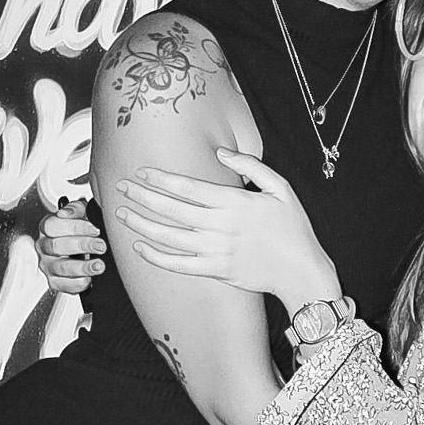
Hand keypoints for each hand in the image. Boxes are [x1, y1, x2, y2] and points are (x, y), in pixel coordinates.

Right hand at [36, 200, 105, 292]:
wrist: (87, 248)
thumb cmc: (82, 229)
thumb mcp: (81, 213)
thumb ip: (74, 209)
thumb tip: (64, 213)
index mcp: (48, 228)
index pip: (53, 225)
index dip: (74, 227)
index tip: (95, 229)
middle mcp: (44, 246)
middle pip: (57, 246)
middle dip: (83, 245)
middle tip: (101, 246)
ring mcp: (48, 265)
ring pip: (61, 267)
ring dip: (83, 267)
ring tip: (99, 265)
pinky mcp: (54, 282)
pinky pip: (63, 285)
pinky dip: (78, 283)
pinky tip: (91, 279)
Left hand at [116, 151, 339, 310]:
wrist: (302, 271)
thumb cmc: (293, 229)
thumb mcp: (281, 188)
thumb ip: (250, 166)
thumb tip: (220, 153)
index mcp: (235, 203)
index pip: (188, 188)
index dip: (161, 179)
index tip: (141, 172)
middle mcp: (221, 227)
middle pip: (172, 210)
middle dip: (142, 197)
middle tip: (120, 188)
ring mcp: (216, 251)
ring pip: (169, 237)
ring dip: (141, 224)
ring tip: (121, 215)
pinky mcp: (215, 271)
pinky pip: (178, 264)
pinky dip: (156, 257)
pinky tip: (140, 247)